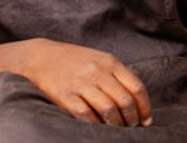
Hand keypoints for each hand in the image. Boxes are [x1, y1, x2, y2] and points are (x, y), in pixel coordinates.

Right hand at [16, 38, 152, 126]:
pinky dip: (96, 125)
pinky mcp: (65, 96)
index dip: (145, 107)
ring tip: (118, 130)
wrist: (40, 57)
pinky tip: (99, 128)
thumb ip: (117, 76)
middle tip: (132, 128)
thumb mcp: (99, 59)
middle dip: (132, 119)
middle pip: (125, 101)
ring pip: (109, 110)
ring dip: (116, 125)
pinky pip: (86, 116)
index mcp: (110, 62)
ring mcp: (81, 84)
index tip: (146, 120)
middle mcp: (98, 72)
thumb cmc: (74, 61)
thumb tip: (136, 100)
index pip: (136, 87)